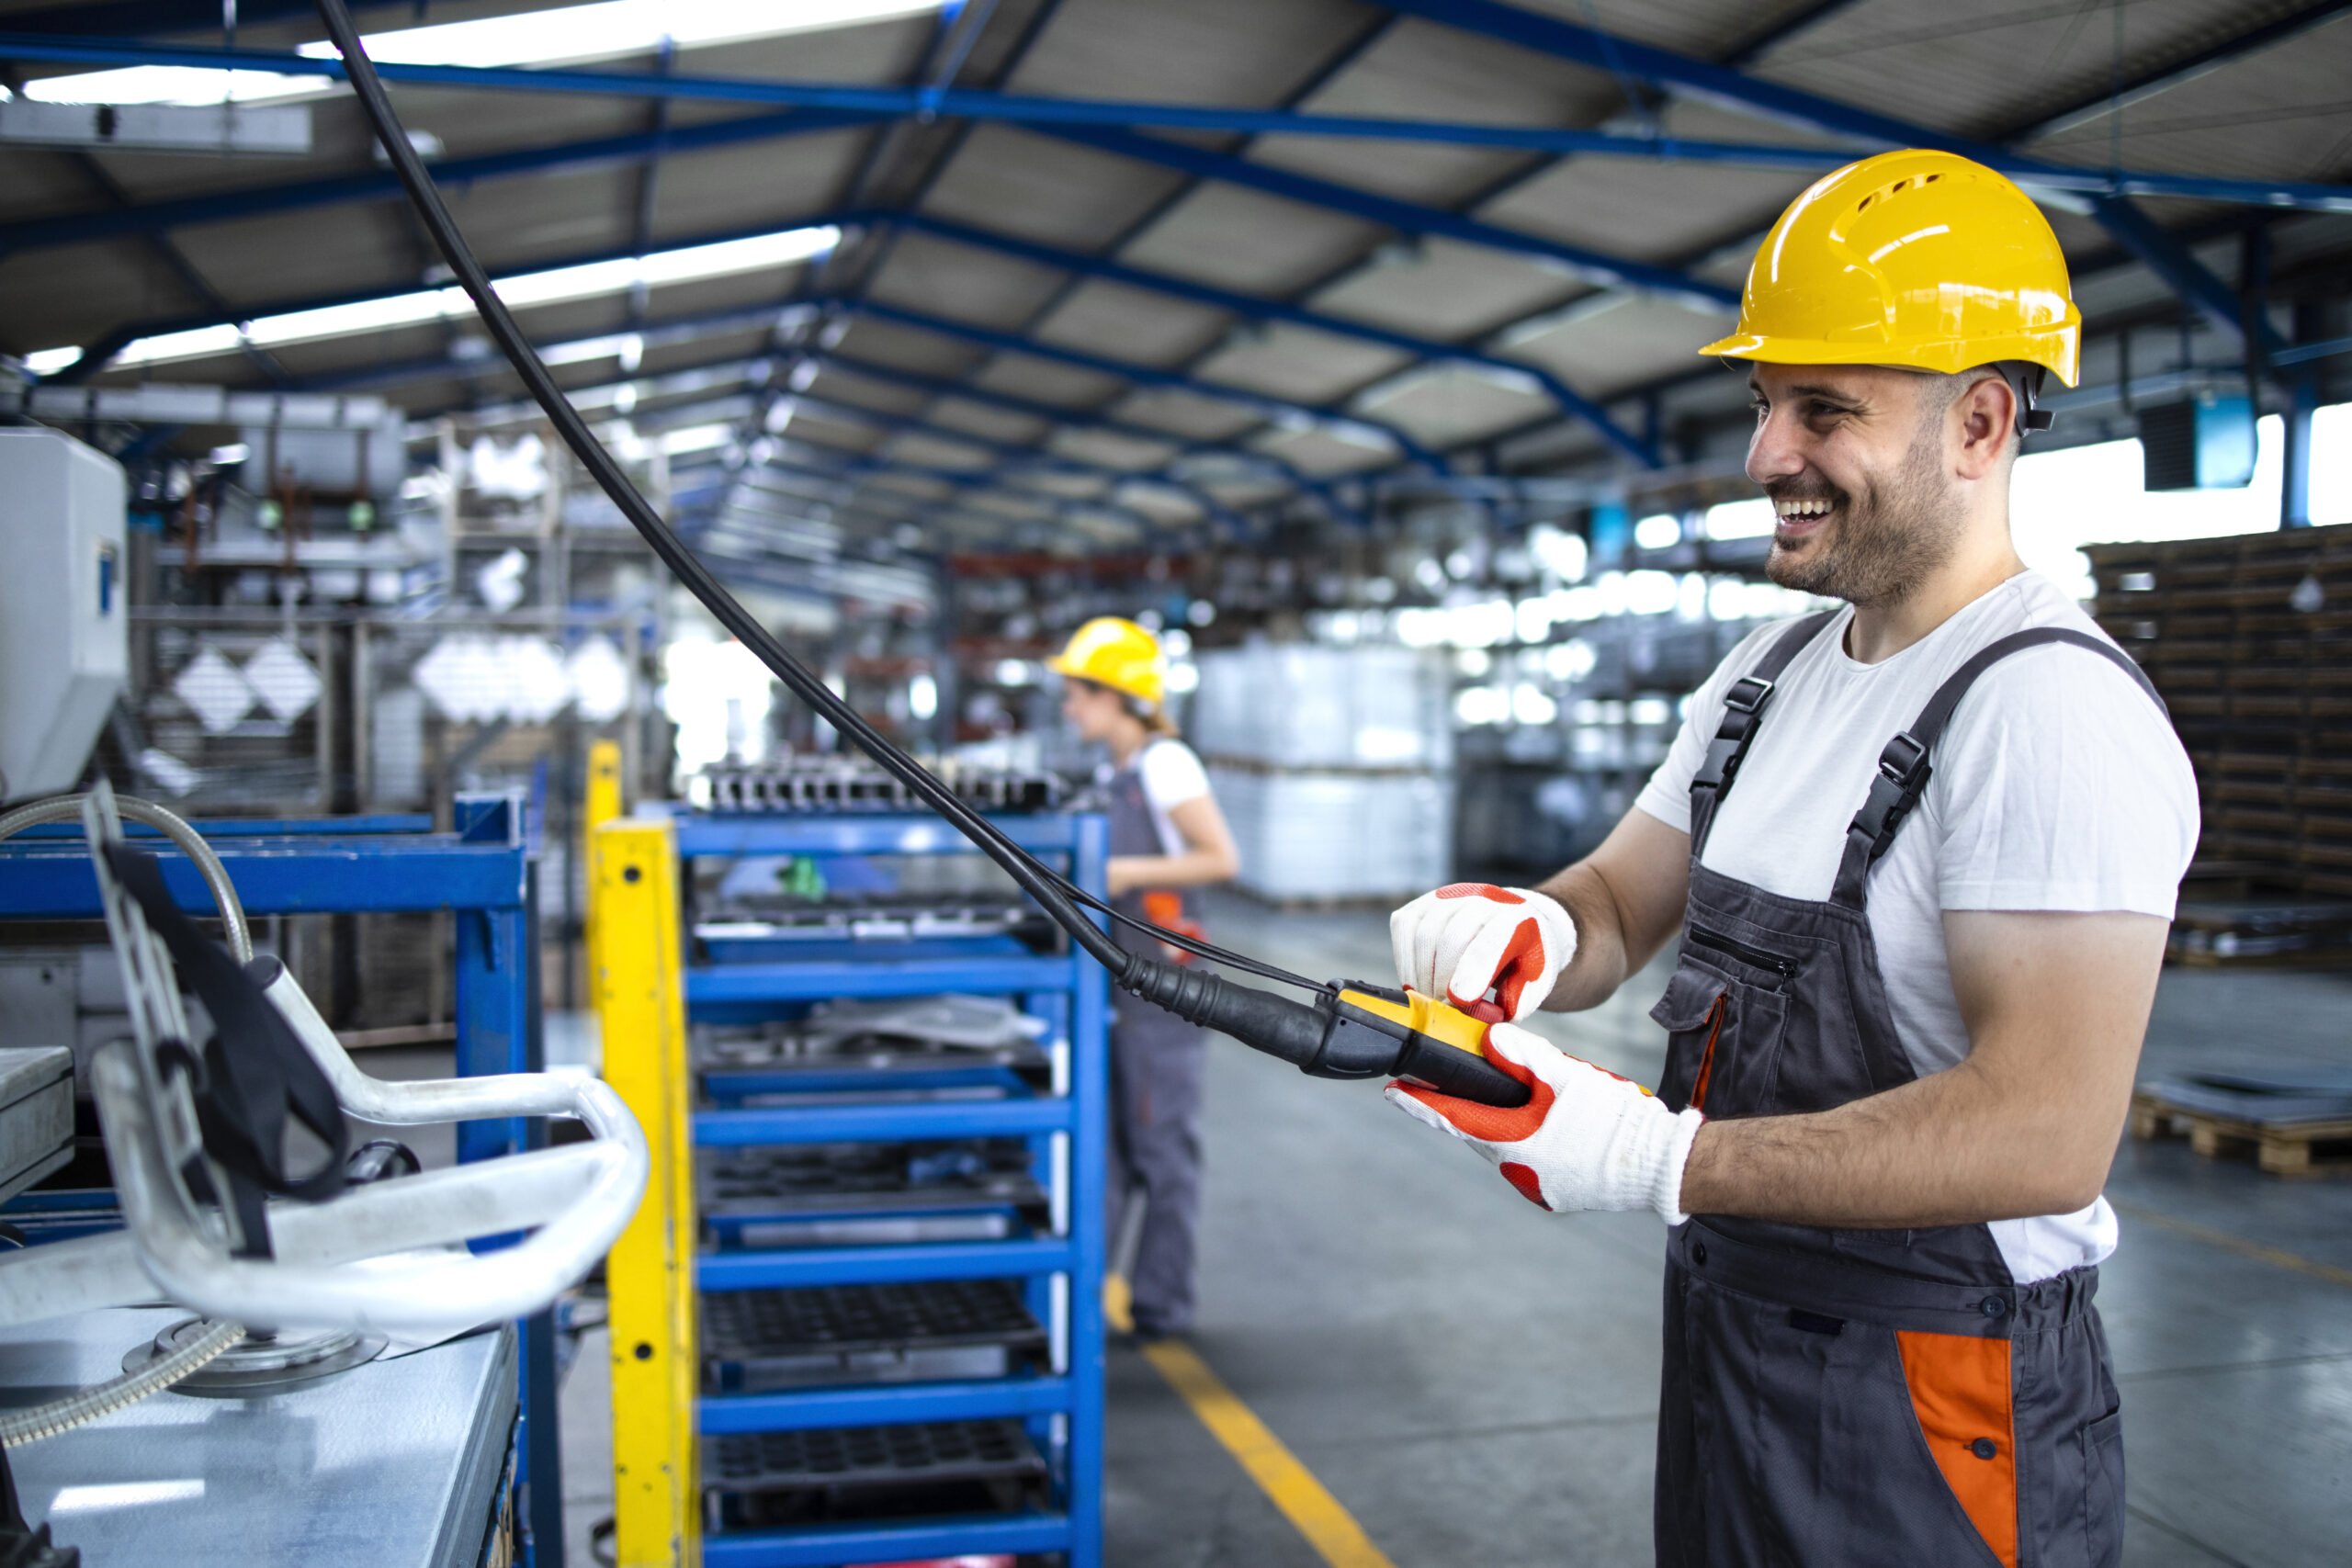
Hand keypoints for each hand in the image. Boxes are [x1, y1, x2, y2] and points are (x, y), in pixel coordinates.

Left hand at [1385, 1022, 1701, 1223]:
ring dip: (1500, 1124)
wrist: (1666, 1165)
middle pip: (1479, 1132)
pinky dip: (1526, 1140)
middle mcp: (1523, 1172)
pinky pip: (1530, 1161)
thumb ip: (1527, 1057)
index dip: (1423, 1104)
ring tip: (1511, 1099)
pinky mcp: (1559, 1193)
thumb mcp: (1571, 1077)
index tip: (1394, 1093)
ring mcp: (1541, 1187)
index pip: (1457, 1118)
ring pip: (1505, 1146)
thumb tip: (1488, 1040)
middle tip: (1448, 1085)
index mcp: (1520, 1142)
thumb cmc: (1621, 1120)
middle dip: (1464, 1109)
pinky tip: (1539, 1122)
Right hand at [1389, 884, 1576, 1019]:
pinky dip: (1406, 960)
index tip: (1459, 1000)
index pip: (1491, 943)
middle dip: (1443, 982)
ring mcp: (1450, 896)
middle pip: (1451, 939)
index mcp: (1518, 919)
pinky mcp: (1424, 902)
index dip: (1472, 972)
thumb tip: (1483, 1021)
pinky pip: (1404, 928)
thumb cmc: (1522, 960)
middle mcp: (1482, 899)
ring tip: (1431, 998)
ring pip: (1423, 934)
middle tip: (1445, 1009)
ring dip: (1422, 975)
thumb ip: (1514, 1002)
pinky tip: (1418, 979)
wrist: (1515, 924)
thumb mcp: (1534, 985)